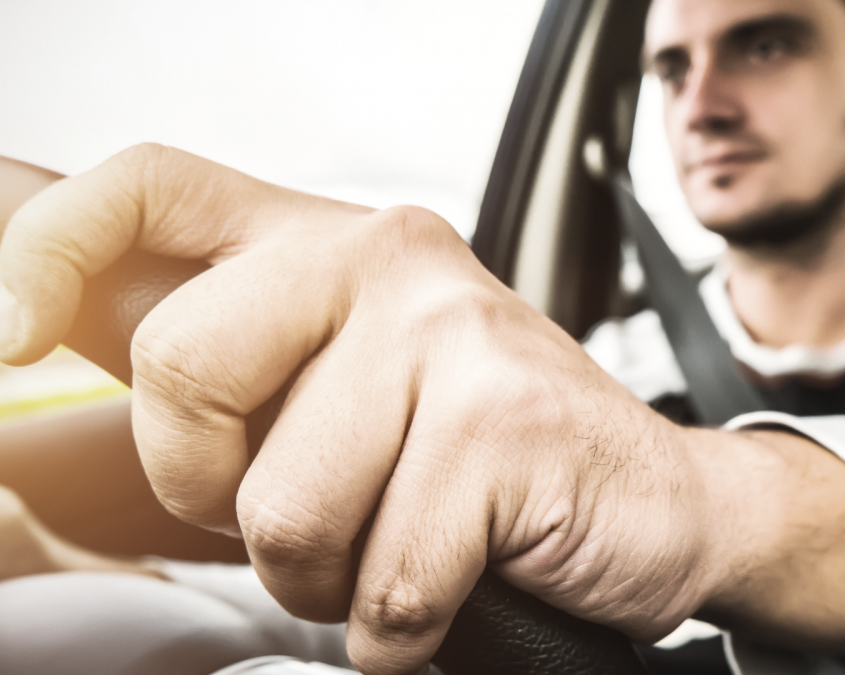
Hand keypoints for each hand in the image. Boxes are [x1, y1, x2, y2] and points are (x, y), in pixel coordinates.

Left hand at [0, 145, 725, 672]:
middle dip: (213, 489)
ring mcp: (451, 334)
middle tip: (305, 505)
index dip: (45, 250)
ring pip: (281, 508)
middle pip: (180, 369)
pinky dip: (404, 623)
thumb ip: (220, 368)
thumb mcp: (341, 390)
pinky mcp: (503, 423)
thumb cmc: (484, 453)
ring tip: (403, 540)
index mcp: (327, 243)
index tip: (11, 338)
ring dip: (328, 575)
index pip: (146, 187)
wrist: (655, 501)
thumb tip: (46, 340)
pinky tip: (460, 575)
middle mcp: (386, 259)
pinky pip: (382, 583)